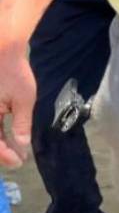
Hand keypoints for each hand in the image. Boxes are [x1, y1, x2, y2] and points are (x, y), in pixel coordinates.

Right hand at [0, 48, 34, 167]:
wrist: (2, 51)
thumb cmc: (13, 72)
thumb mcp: (23, 98)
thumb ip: (21, 123)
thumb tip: (22, 144)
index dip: (4, 155)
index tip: (19, 161)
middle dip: (1, 153)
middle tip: (18, 159)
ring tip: (15, 152)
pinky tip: (8, 139)